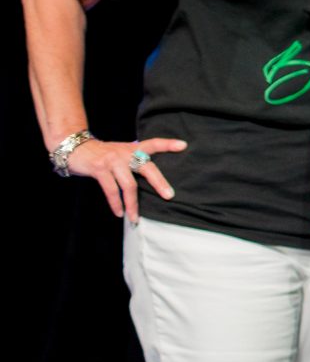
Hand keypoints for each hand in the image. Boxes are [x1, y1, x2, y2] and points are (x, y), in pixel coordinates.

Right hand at [62, 135, 187, 223]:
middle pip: (147, 167)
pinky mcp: (99, 169)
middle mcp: (125, 153)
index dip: (167, 144)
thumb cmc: (102, 154)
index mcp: (132, 149)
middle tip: (169, 196)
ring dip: (132, 204)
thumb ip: (134, 161)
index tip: (183, 145)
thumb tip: (152, 179)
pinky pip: (111, 189)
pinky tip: (119, 213)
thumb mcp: (120, 153)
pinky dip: (116, 203)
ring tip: (135, 218)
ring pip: (128, 184)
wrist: (74, 148)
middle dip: (159, 182)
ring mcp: (112, 161)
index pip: (153, 144)